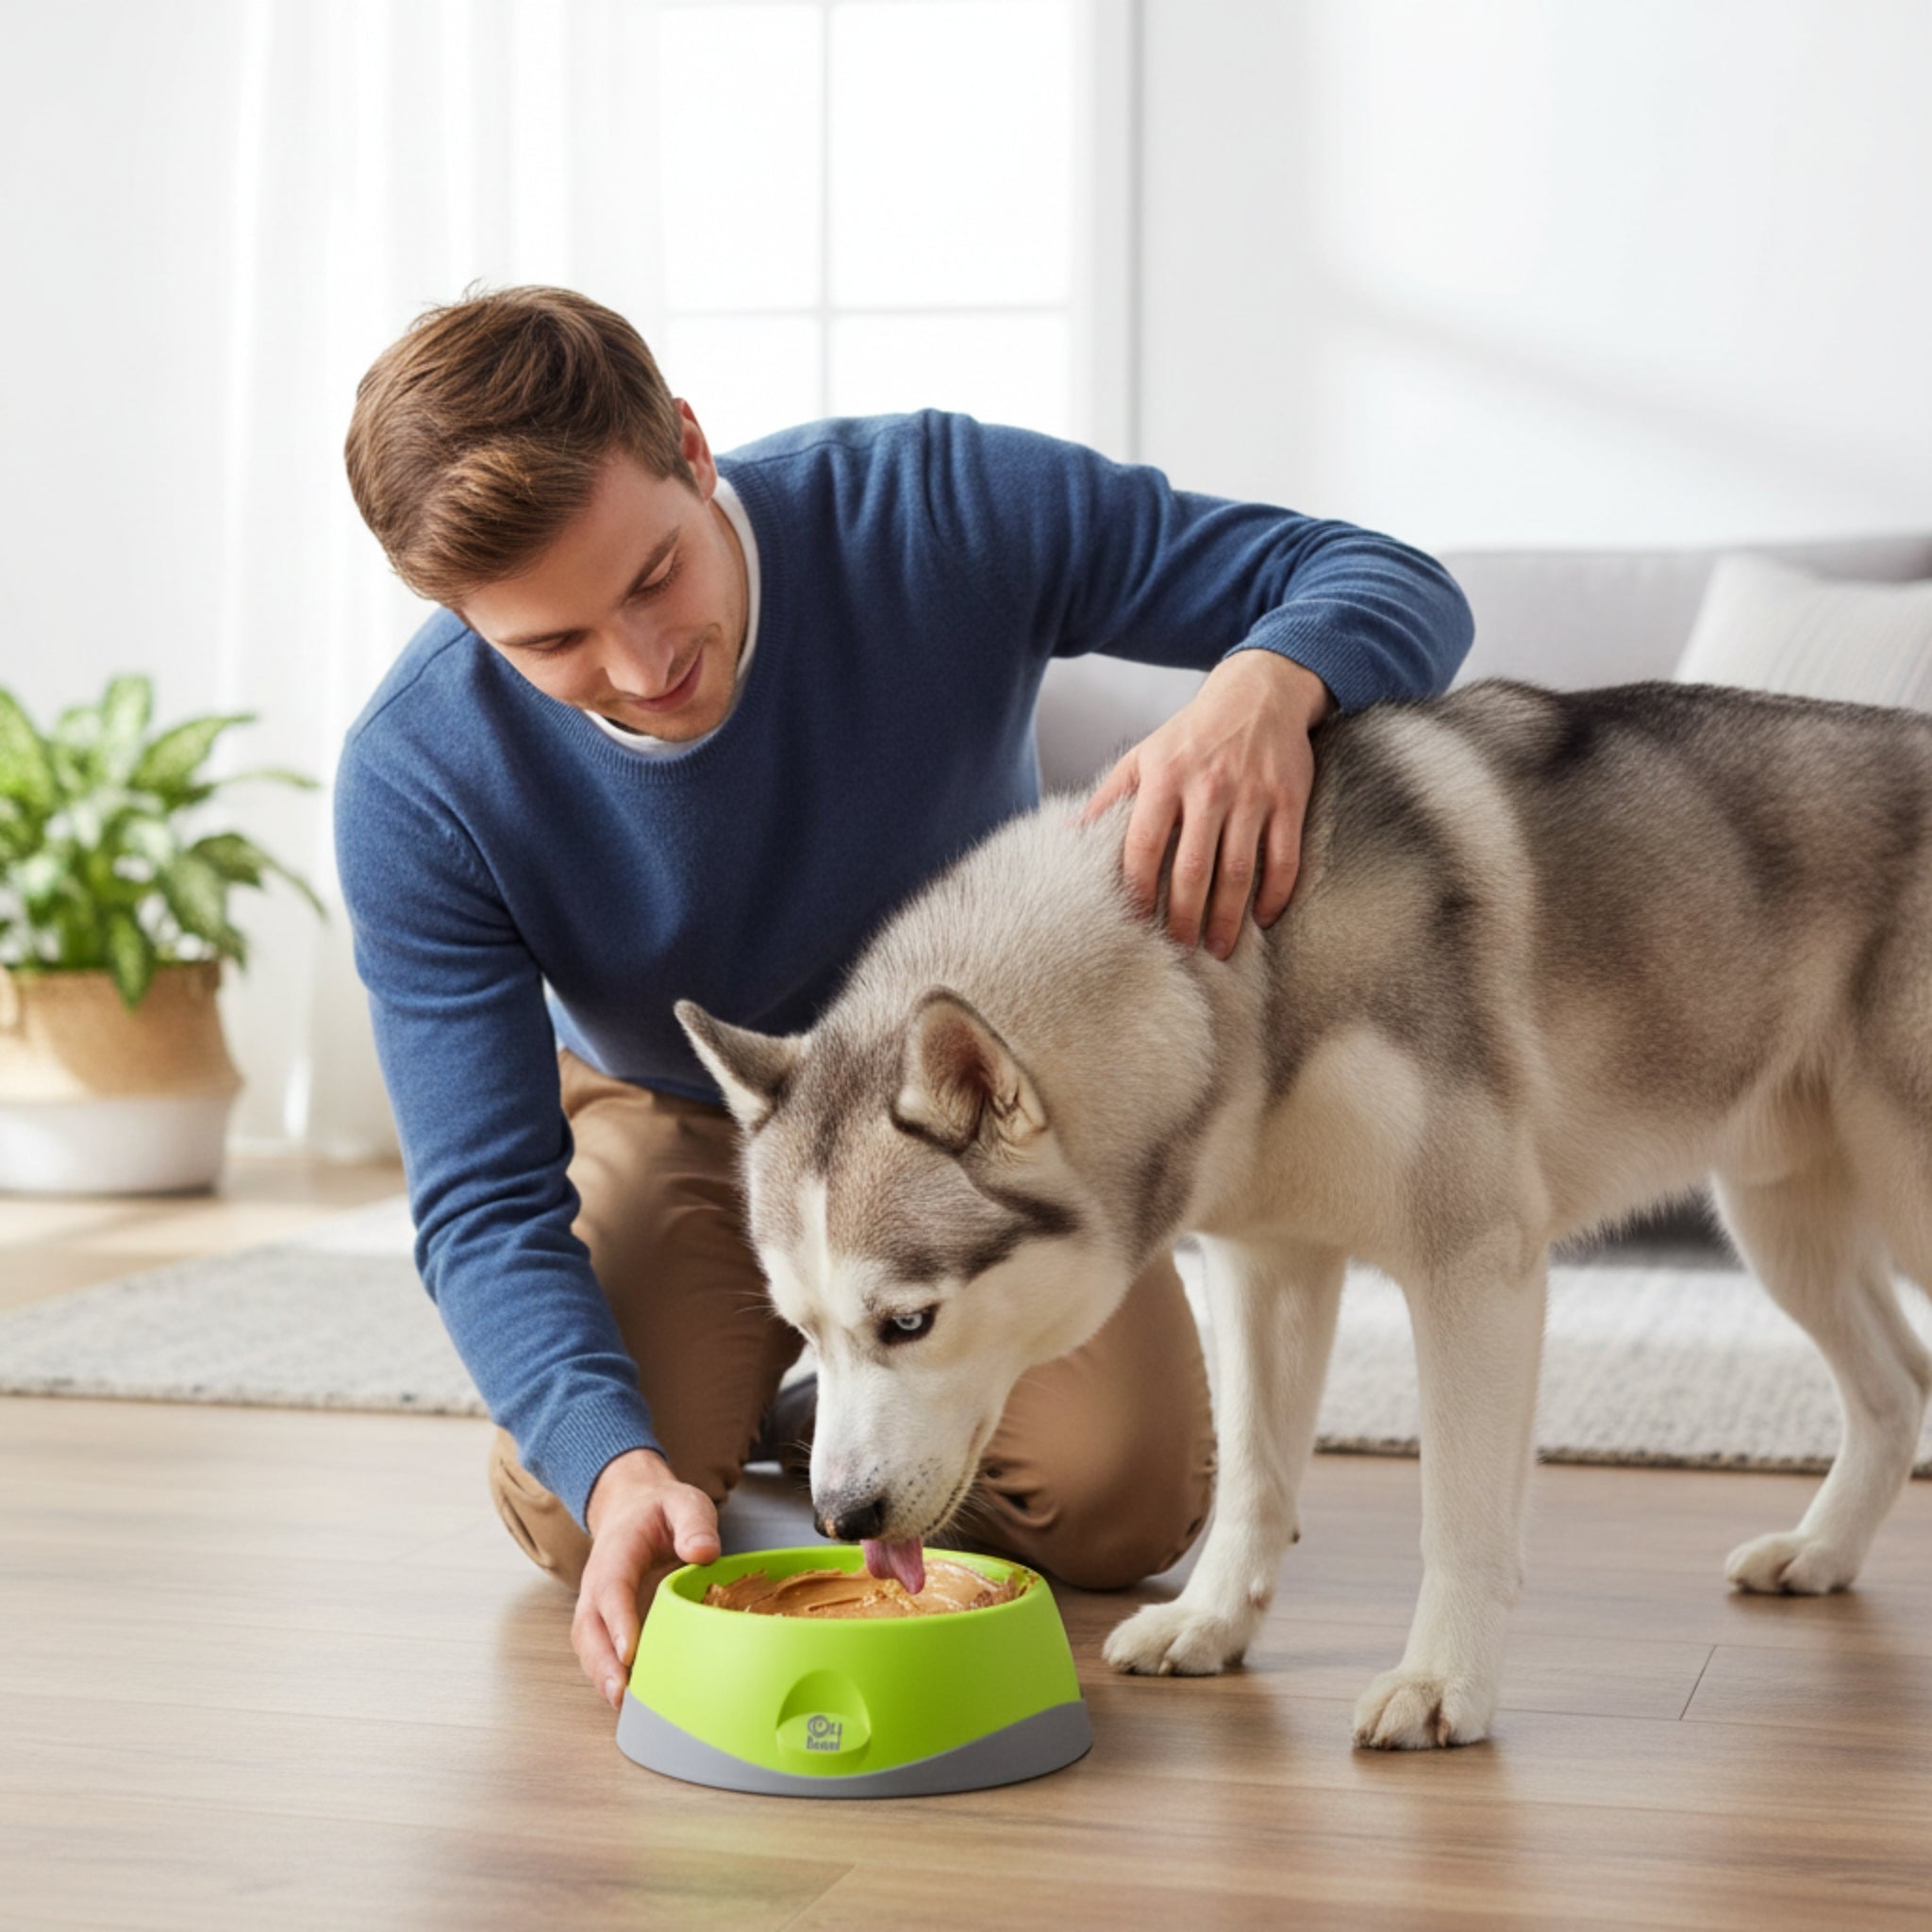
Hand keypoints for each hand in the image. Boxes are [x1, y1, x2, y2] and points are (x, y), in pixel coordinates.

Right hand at [576, 1447, 720, 1711]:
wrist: (634, 1508)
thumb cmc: (661, 1511)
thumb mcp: (684, 1502)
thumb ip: (694, 1524)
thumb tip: (703, 1552)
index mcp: (617, 1551)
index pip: (612, 1587)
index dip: (618, 1621)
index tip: (630, 1652)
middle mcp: (598, 1583)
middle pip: (589, 1626)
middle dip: (601, 1663)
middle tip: (622, 1694)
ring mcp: (597, 1605)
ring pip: (589, 1645)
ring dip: (601, 1676)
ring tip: (624, 1706)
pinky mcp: (605, 1623)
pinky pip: (599, 1652)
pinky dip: (608, 1677)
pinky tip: (630, 1699)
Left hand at [1078, 650, 1334, 956]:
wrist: (1258, 694)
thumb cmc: (1191, 735)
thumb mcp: (1142, 757)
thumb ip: (1108, 800)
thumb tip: (1067, 837)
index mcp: (1164, 778)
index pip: (1144, 848)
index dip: (1137, 892)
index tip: (1134, 926)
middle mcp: (1207, 788)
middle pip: (1192, 869)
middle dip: (1184, 918)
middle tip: (1179, 951)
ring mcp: (1252, 795)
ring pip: (1238, 871)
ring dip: (1227, 918)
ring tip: (1218, 949)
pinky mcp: (1289, 800)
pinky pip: (1284, 858)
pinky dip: (1275, 893)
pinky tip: (1263, 918)